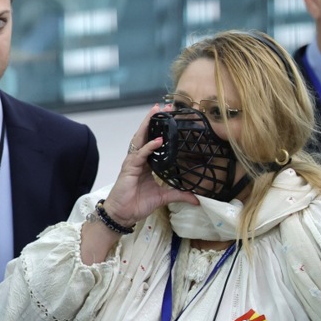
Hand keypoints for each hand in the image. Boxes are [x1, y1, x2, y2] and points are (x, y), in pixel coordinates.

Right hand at [103, 105, 198, 225]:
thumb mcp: (163, 197)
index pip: (153, 141)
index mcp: (146, 163)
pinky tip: (158, 140)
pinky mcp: (129, 168)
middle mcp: (139, 158)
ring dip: (148, 124)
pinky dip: (149, 146)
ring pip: (140, 138)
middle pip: (146, 134)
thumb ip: (179, 194)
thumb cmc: (137, 204)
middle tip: (165, 105)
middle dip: (154, 119)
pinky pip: (140, 154)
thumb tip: (196, 199)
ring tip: (156, 111)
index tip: (170, 116)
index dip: (160, 129)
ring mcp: (133, 161)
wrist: (123, 215)